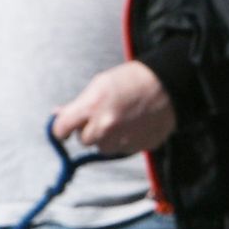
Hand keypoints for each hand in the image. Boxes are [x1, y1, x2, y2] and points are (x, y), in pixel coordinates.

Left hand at [50, 60, 174, 159]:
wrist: (170, 84)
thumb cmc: (133, 79)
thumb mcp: (100, 84)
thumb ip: (78, 103)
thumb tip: (58, 113)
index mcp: (91, 108)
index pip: (61, 129)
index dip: (62, 128)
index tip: (65, 128)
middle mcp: (105, 127)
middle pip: (84, 140)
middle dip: (91, 130)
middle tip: (105, 116)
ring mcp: (124, 139)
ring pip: (104, 148)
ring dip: (109, 138)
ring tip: (123, 120)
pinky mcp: (140, 146)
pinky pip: (125, 149)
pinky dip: (127, 140)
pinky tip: (137, 125)